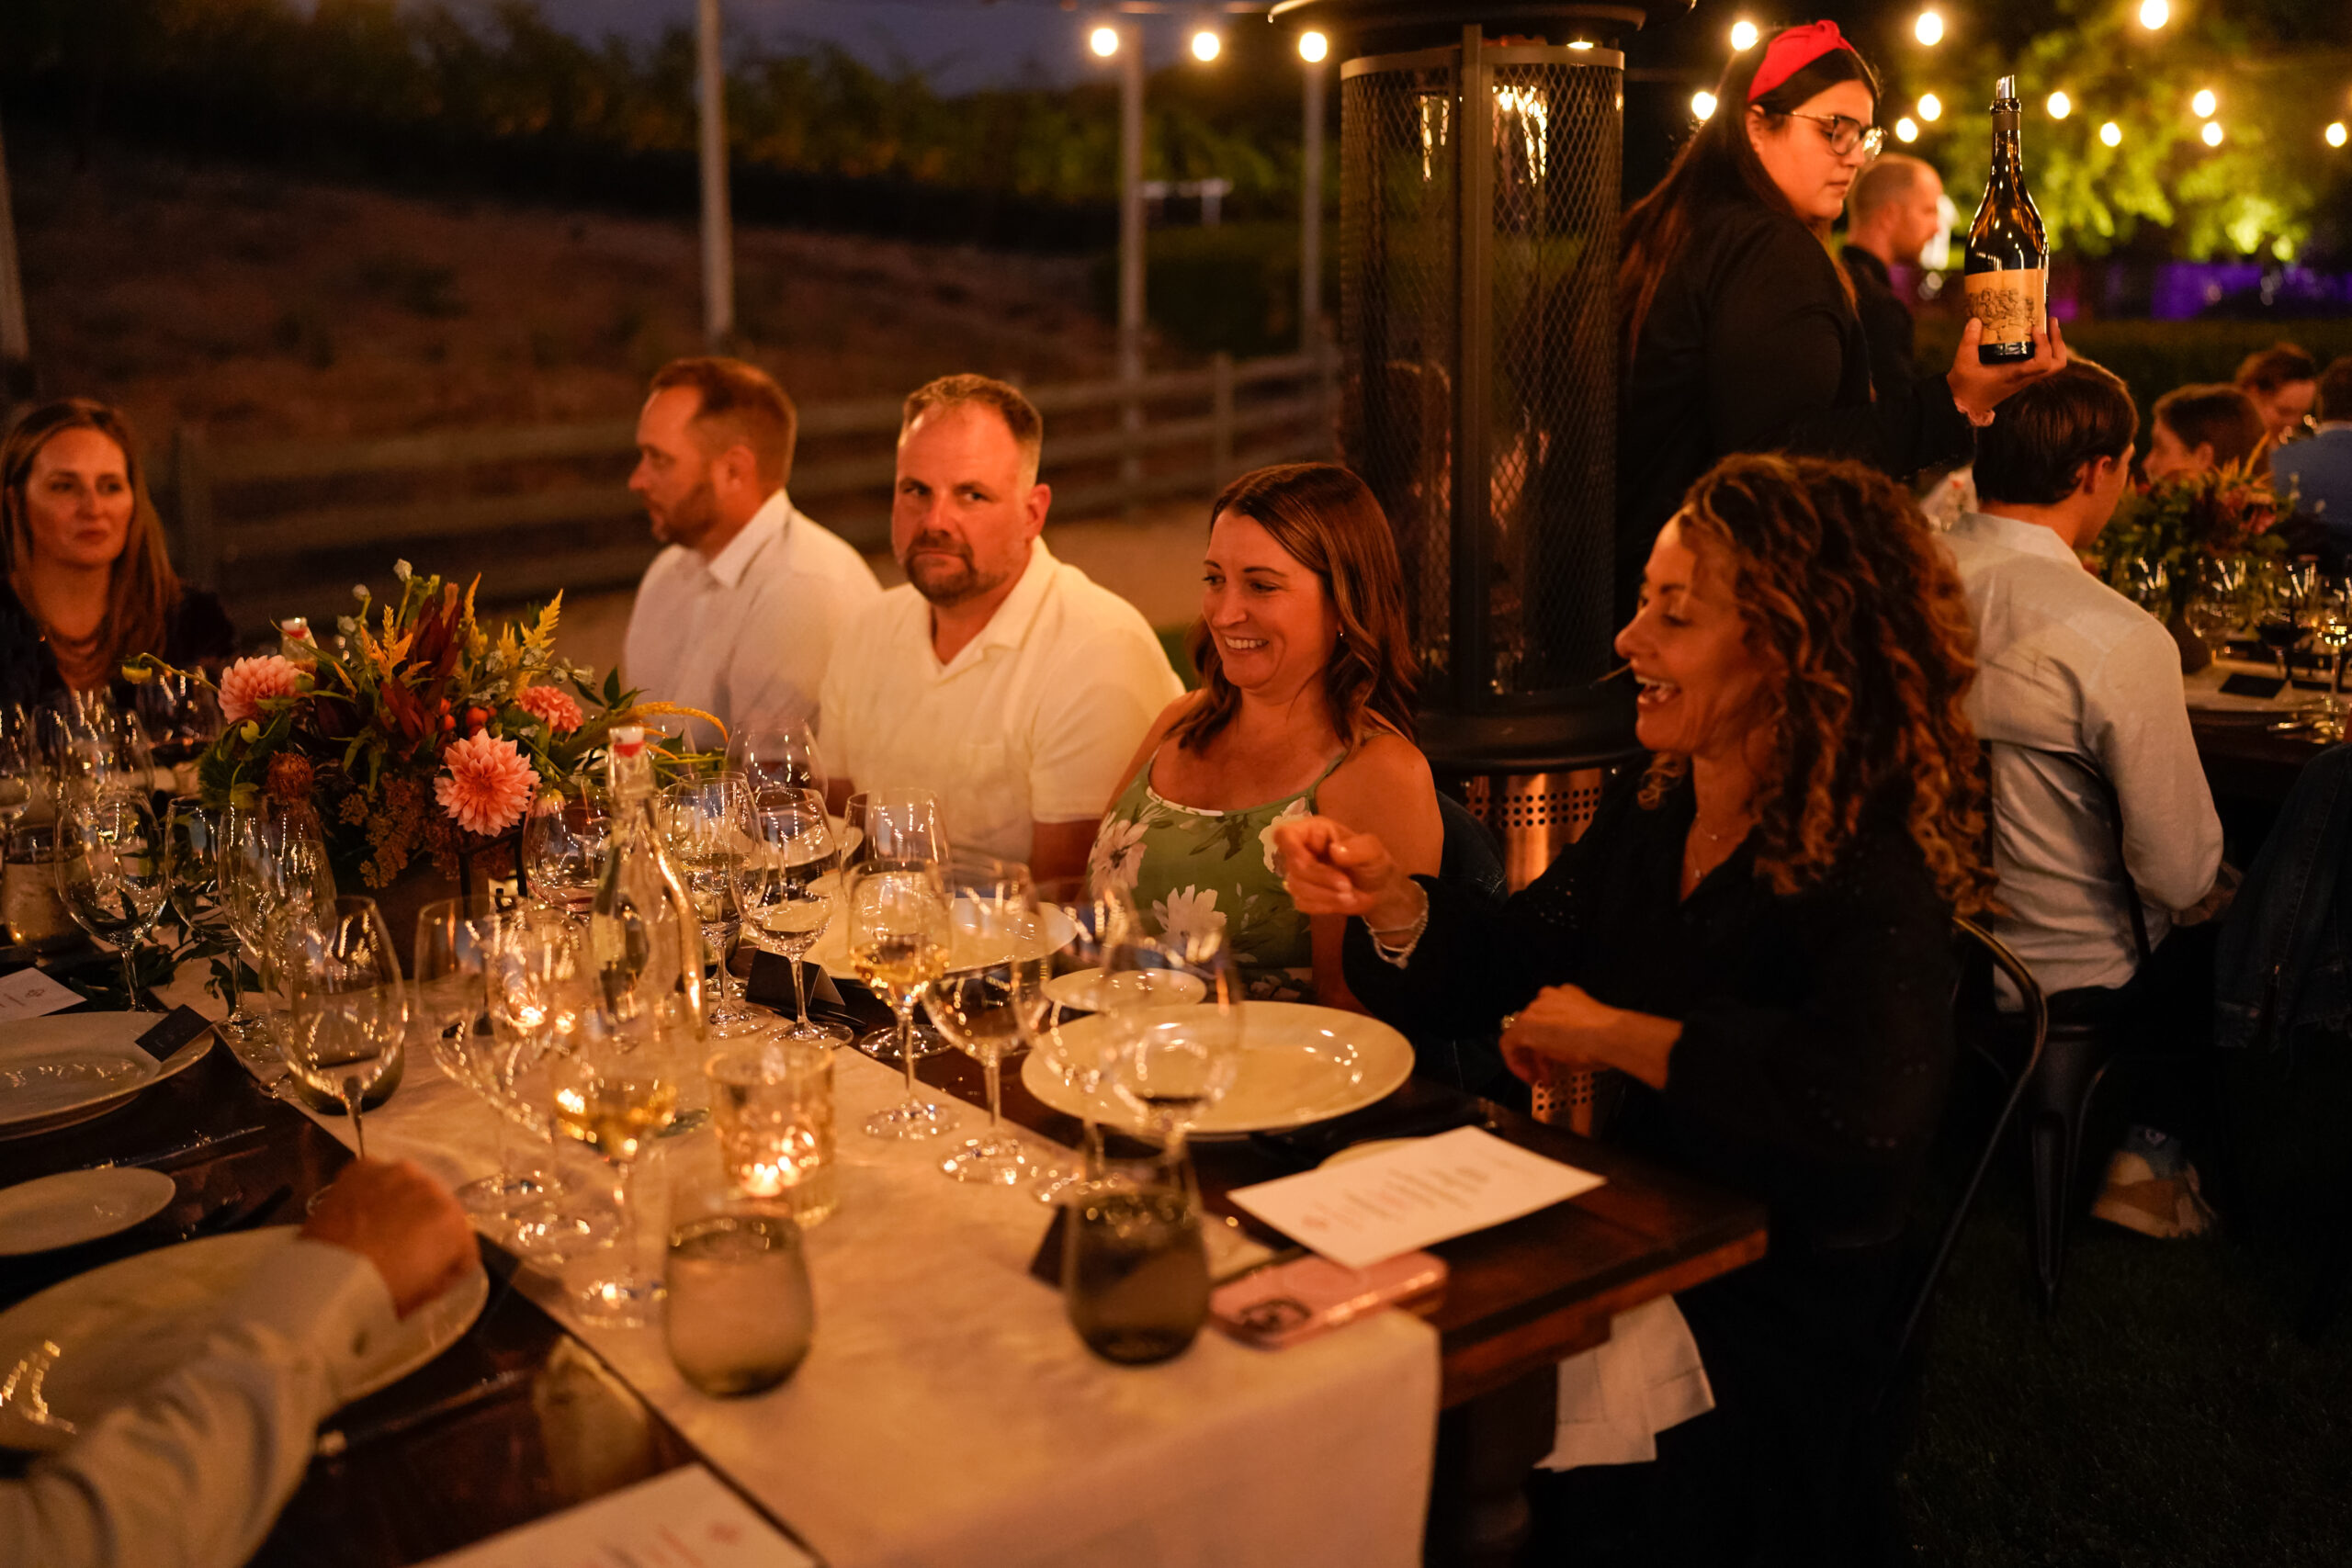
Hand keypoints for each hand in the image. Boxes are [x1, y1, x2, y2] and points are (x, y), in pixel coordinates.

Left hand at [301, 1158, 474, 1317]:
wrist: (326, 1278)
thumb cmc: (380, 1294)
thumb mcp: (422, 1296)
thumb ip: (441, 1275)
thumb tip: (438, 1265)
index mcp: (452, 1221)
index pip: (464, 1243)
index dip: (449, 1264)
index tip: (430, 1277)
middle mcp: (432, 1187)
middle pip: (437, 1209)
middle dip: (424, 1228)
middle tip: (400, 1253)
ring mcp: (397, 1173)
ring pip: (408, 1189)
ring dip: (400, 1206)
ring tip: (375, 1231)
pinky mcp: (365, 1167)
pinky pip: (377, 1179)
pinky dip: (372, 1193)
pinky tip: (358, 1215)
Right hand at [1270, 815, 1418, 929]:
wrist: (1378, 889)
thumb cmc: (1373, 862)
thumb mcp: (1373, 851)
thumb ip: (1358, 848)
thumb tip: (1334, 851)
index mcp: (1313, 831)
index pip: (1284, 834)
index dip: (1291, 849)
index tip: (1309, 863)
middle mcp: (1301, 850)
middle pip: (1293, 866)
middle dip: (1321, 879)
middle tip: (1347, 886)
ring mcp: (1299, 874)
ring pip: (1297, 888)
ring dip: (1326, 895)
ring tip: (1351, 896)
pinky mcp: (1302, 895)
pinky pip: (1303, 903)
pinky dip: (1325, 905)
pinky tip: (1342, 902)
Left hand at [1501, 986, 1682, 1091]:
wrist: (1610, 1036)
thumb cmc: (1607, 1038)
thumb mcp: (1587, 1035)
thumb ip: (1571, 1040)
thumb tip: (1568, 1055)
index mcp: (1565, 996)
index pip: (1548, 1018)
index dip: (1549, 1042)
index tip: (1554, 1057)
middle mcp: (1547, 998)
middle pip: (1534, 1026)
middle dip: (1540, 1052)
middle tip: (1547, 1072)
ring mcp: (1535, 1010)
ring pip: (1523, 1034)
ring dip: (1531, 1059)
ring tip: (1542, 1078)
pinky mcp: (1524, 1027)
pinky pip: (1509, 1043)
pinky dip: (1515, 1061)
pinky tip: (1527, 1076)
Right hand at [1947, 314, 2068, 424]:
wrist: (1965, 405)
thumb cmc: (1965, 386)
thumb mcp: (1963, 362)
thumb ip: (1969, 340)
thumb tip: (1975, 320)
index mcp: (2015, 374)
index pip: (2043, 363)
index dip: (2044, 344)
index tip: (2034, 329)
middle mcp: (2025, 377)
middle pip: (2058, 364)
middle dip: (2058, 342)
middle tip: (2050, 322)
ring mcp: (2026, 378)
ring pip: (2054, 365)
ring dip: (2055, 345)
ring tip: (2047, 326)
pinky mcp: (2022, 377)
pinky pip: (2043, 363)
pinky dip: (2045, 349)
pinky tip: (2034, 337)